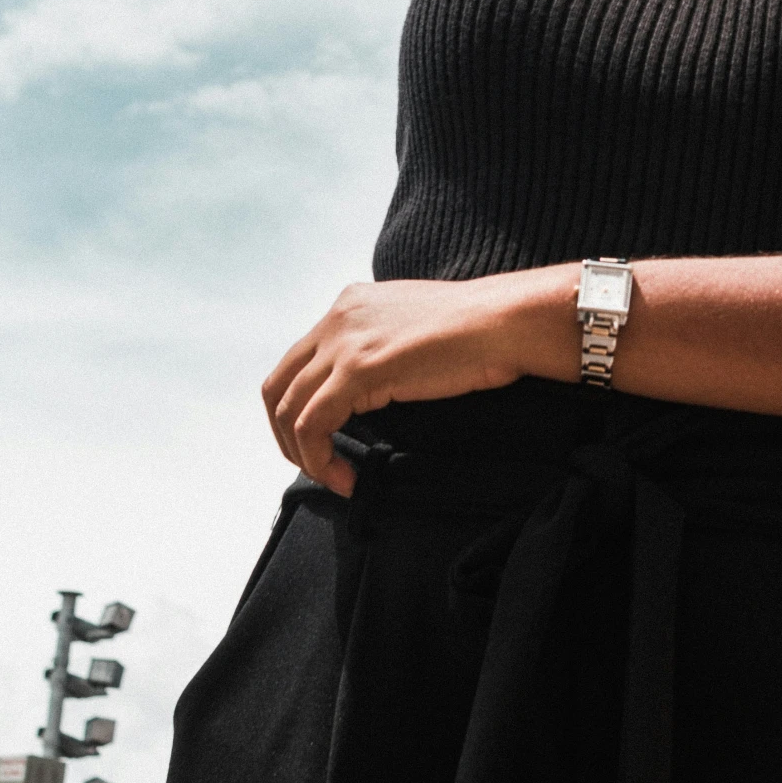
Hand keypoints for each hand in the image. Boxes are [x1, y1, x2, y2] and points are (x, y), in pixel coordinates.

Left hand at [262, 278, 525, 493]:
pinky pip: (312, 425)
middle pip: (278, 385)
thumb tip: (376, 382)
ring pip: (288, 409)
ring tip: (332, 476)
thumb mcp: (413, 326)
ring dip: (302, 453)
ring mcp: (344, 342)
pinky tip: (346, 478)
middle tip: (314, 463)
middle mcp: (338, 317)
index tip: (323, 440)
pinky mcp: (357, 369)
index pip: (298, 361)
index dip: (299, 407)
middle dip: (285, 433)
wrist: (503, 321)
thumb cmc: (479, 330)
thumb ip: (384, 344)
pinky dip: (320, 460)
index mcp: (350, 304)